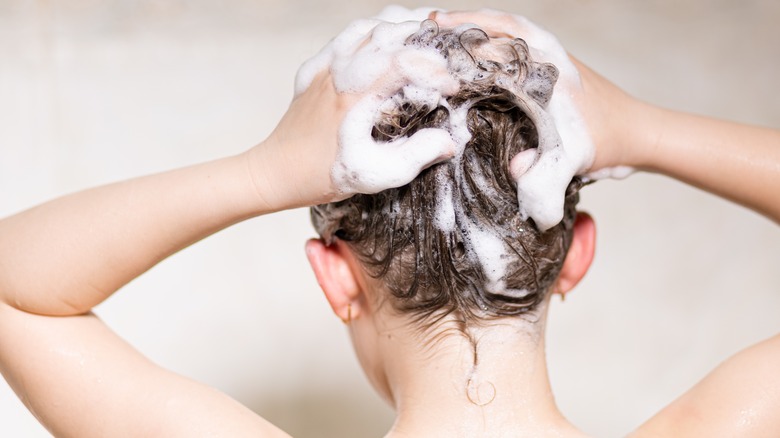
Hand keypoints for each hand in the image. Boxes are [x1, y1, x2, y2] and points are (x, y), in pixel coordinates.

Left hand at [247, 19, 458, 210]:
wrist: (275, 173)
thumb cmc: (323, 176)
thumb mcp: (376, 175)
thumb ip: (415, 156)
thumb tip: (448, 141)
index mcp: (356, 95)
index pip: (404, 61)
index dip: (434, 69)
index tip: (451, 87)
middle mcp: (340, 73)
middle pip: (387, 34)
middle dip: (423, 37)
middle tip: (448, 48)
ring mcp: (324, 68)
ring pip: (365, 28)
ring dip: (397, 27)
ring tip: (422, 32)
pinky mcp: (314, 71)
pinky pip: (343, 38)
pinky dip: (369, 32)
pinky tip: (382, 40)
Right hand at [431, 9, 646, 174]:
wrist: (639, 132)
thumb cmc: (606, 141)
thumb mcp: (574, 162)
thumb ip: (545, 177)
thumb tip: (514, 172)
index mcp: (547, 70)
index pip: (498, 46)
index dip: (463, 41)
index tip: (430, 38)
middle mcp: (545, 55)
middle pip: (498, 26)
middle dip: (460, 24)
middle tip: (424, 27)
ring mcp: (548, 55)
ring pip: (506, 28)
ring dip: (474, 25)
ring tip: (440, 28)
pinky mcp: (549, 63)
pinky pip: (514, 39)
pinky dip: (490, 35)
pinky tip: (472, 45)